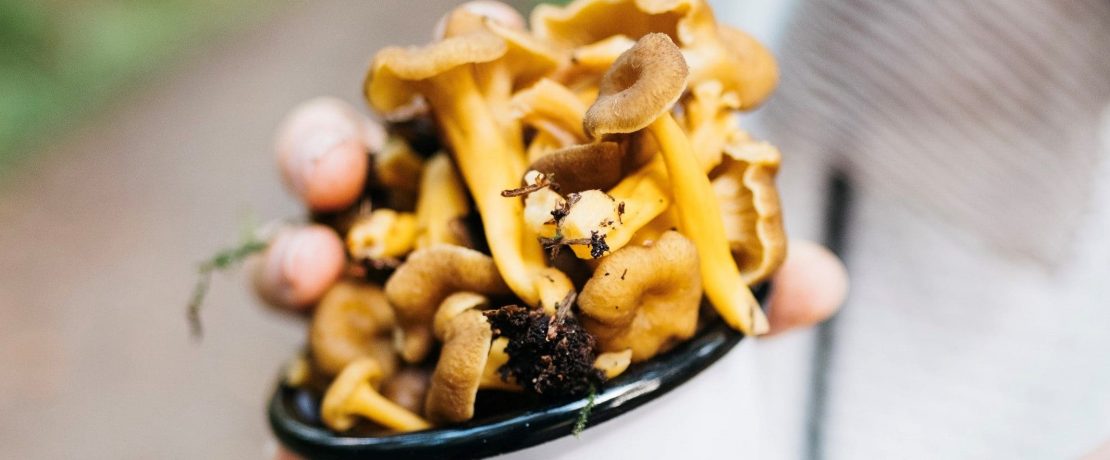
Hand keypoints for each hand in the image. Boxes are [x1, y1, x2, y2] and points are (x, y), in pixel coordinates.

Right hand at [264, 98, 847, 458]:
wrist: (580, 458)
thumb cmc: (626, 348)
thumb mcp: (689, 313)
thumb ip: (737, 286)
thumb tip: (820, 280)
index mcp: (505, 174)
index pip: (480, 94)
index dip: (477, 52)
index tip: (486, 29)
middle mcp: (428, 218)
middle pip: (362, 156)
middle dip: (330, 143)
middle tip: (337, 161)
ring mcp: (379, 288)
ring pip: (308, 247)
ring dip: (292, 249)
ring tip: (305, 267)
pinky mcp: (349, 360)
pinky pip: (304, 360)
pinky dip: (298, 371)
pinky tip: (297, 398)